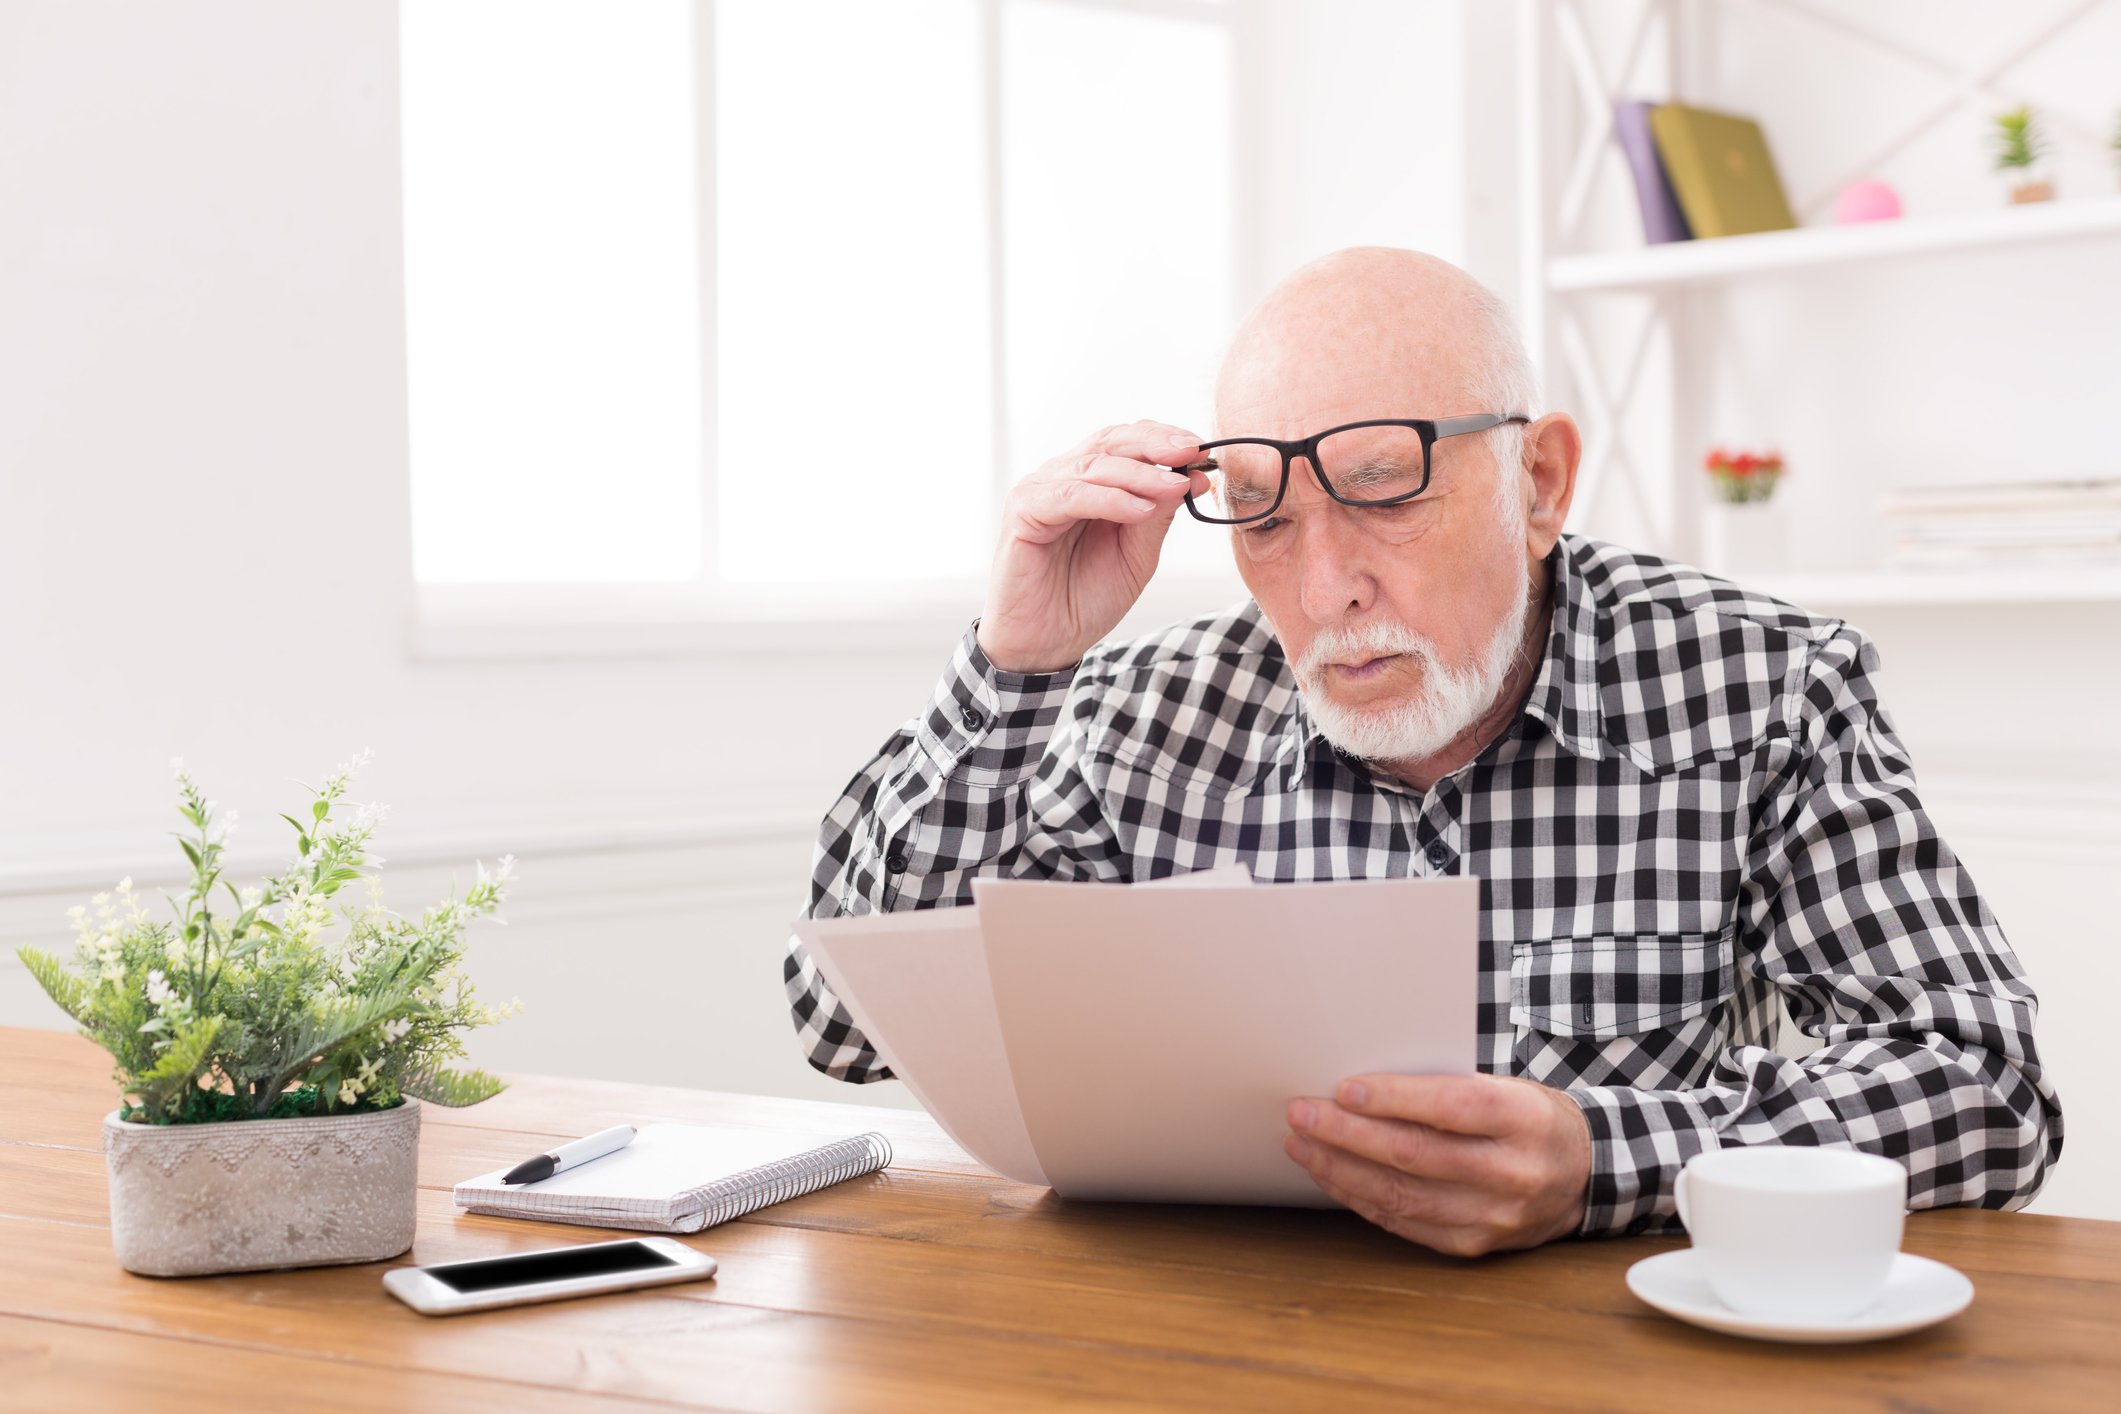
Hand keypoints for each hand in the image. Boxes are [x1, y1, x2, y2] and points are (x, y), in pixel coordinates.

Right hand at [976, 421, 1209, 672]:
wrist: (1046, 643)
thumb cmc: (1084, 598)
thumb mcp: (1137, 555)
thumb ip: (1159, 516)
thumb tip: (1193, 478)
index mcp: (1090, 482)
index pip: (1127, 442)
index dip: (1164, 439)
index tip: (1202, 451)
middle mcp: (1062, 478)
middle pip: (1111, 442)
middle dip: (1156, 444)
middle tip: (1192, 452)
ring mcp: (1039, 491)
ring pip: (1094, 466)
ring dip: (1140, 475)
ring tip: (1175, 487)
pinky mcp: (1022, 512)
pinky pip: (1069, 496)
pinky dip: (1109, 499)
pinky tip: (1140, 510)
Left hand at [1284, 1073, 1591, 1256]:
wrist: (1582, 1173)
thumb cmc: (1528, 1117)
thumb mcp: (1506, 1087)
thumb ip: (1446, 1086)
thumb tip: (1363, 1084)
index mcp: (1523, 1120)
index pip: (1451, 1108)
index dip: (1394, 1099)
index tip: (1344, 1088)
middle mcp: (1512, 1172)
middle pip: (1416, 1154)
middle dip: (1347, 1134)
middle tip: (1303, 1113)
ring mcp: (1494, 1216)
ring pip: (1401, 1195)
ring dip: (1341, 1169)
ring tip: (1303, 1144)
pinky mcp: (1474, 1244)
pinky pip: (1405, 1223)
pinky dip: (1361, 1198)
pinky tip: (1333, 1176)